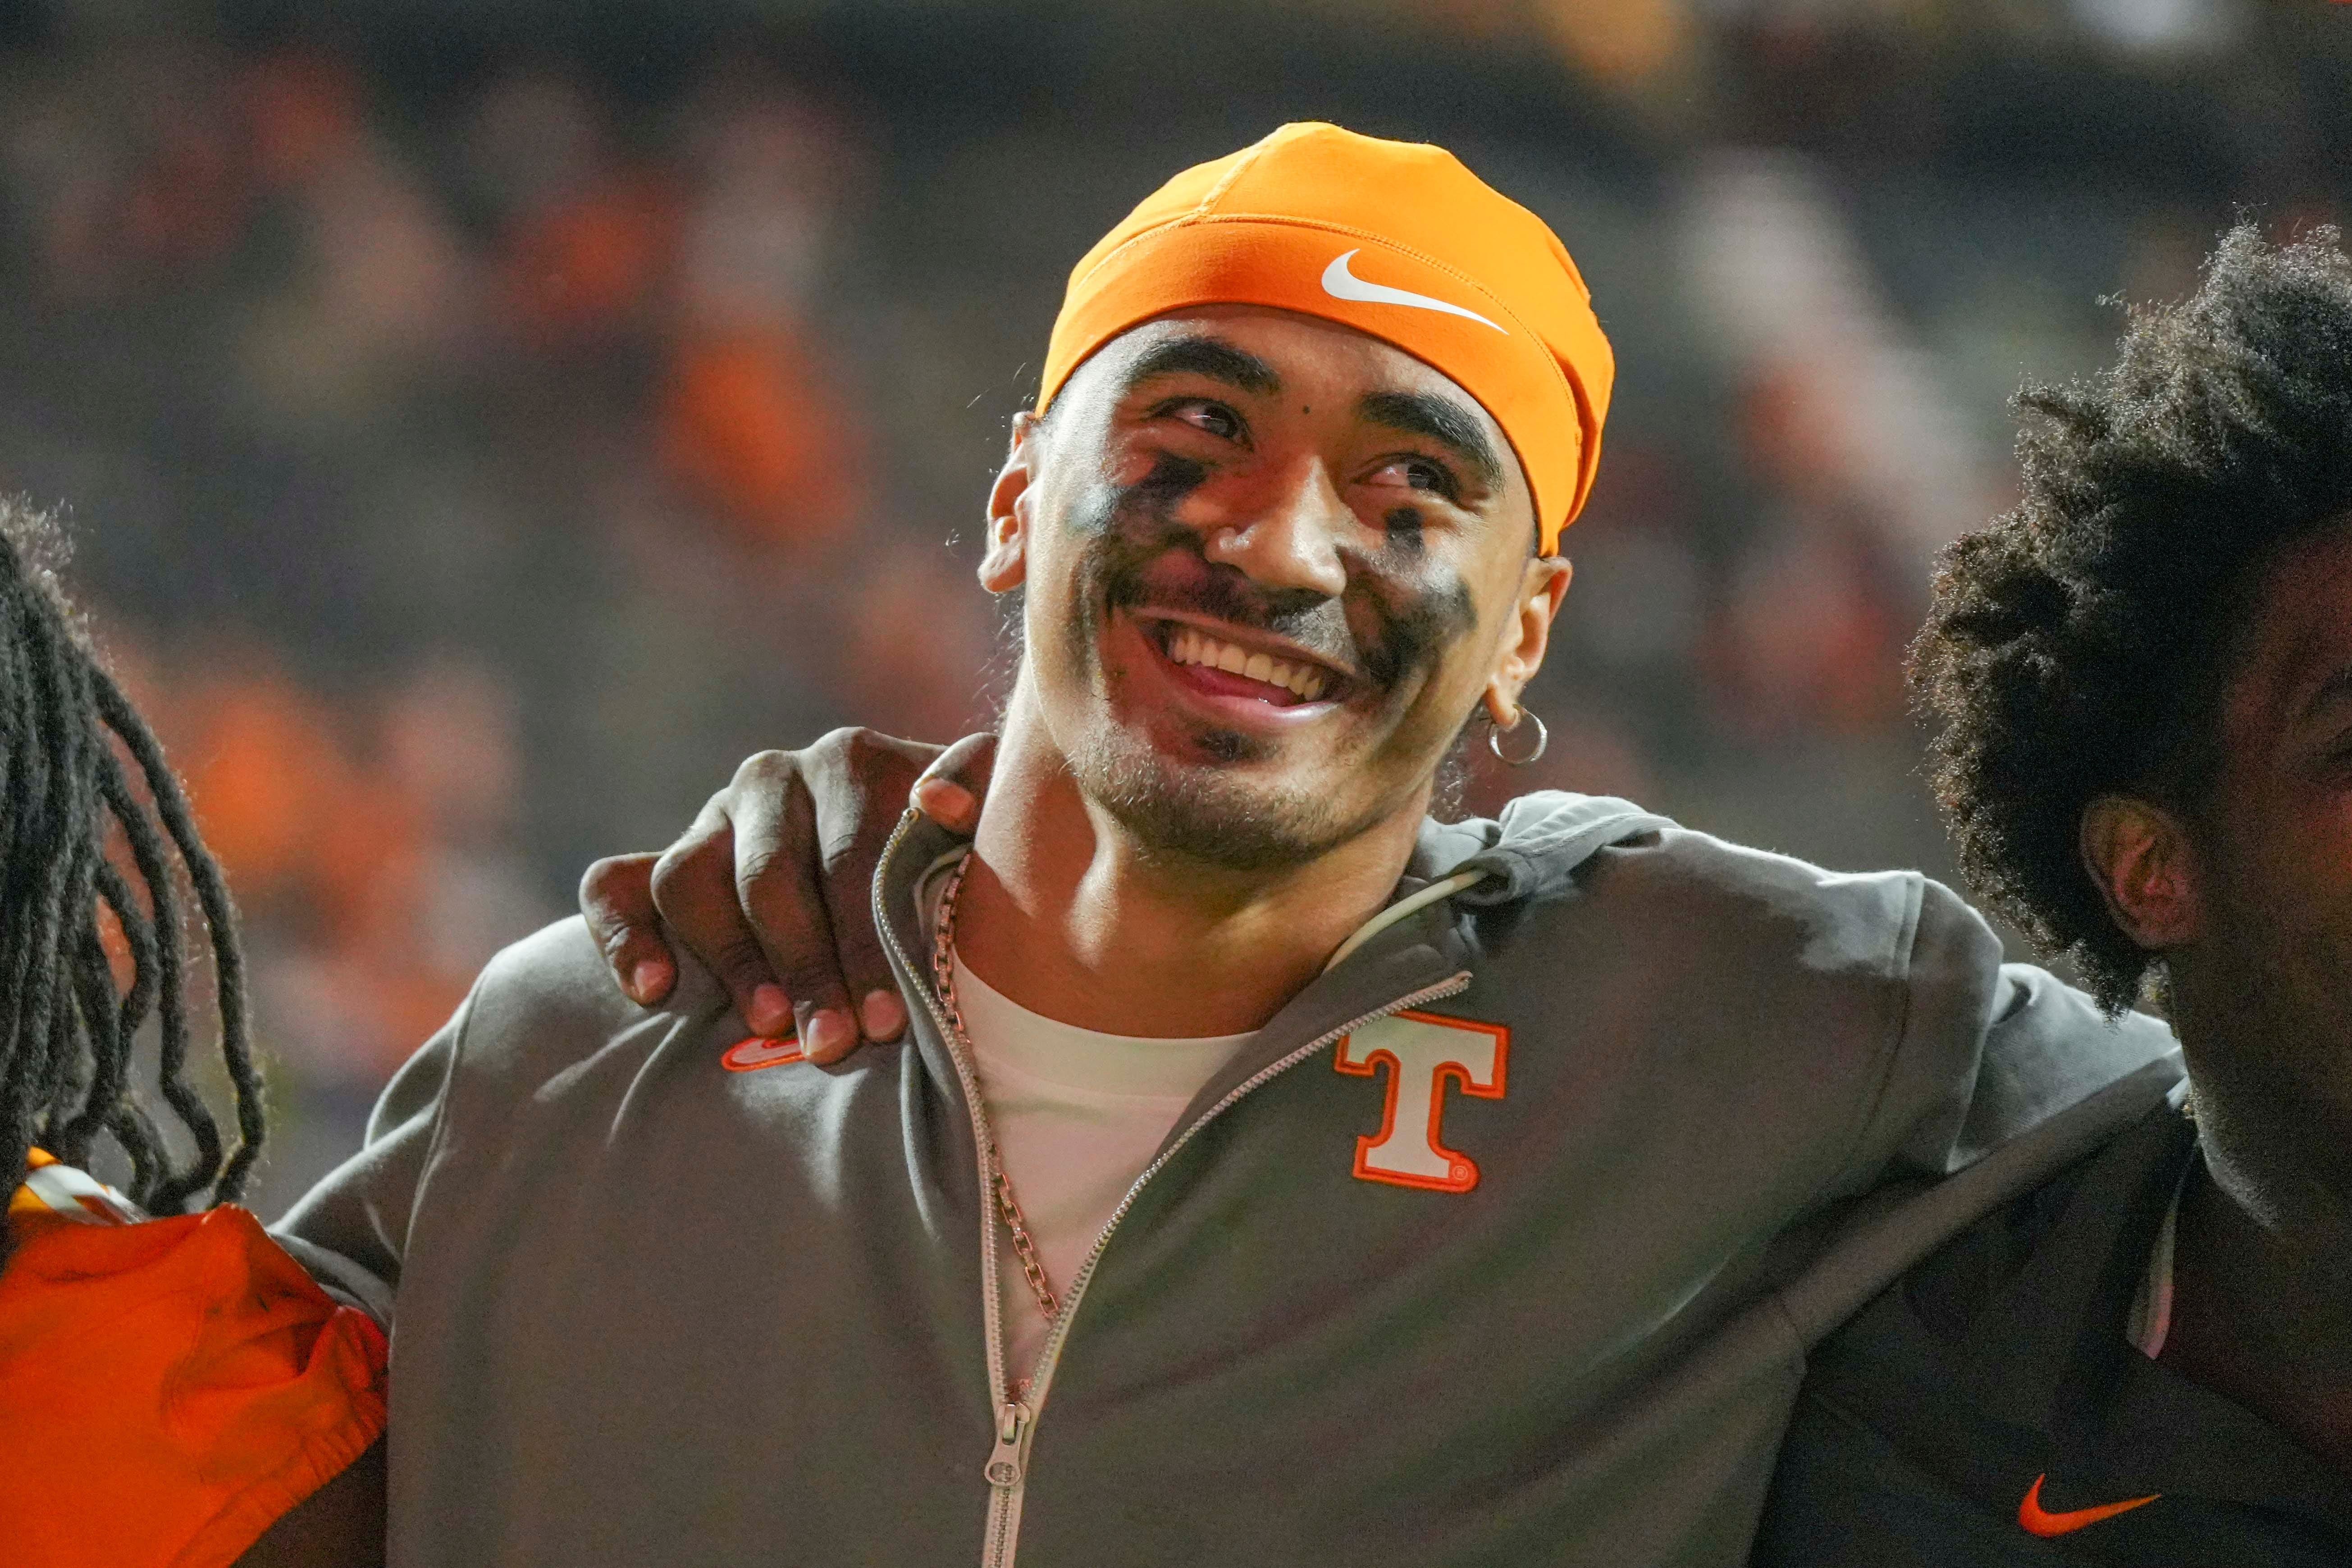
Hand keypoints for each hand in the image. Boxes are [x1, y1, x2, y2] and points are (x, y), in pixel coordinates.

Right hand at [579, 730, 995, 1063]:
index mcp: (854, 763)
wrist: (903, 859)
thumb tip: (939, 803)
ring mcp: (711, 818)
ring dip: (727, 959)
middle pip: (770, 875)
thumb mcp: (982, 826)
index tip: (890, 1018)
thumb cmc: (953, 859)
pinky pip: (615, 887)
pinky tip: (651, 991)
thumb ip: (977, 796)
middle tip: (833, 1044)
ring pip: (689, 879)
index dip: (870, 941)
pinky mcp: (659, 861)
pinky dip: (623, 936)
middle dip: (805, 968)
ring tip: (765, 1025)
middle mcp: (775, 779)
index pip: (851, 854)